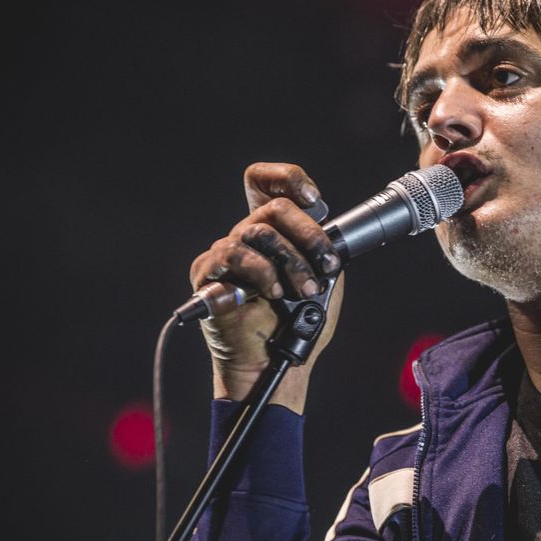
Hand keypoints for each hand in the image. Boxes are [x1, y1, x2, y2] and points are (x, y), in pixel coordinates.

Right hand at [188, 162, 345, 412]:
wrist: (276, 360)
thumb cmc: (299, 321)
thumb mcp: (326, 278)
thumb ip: (325, 247)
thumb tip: (333, 231)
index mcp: (274, 231)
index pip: (265, 183)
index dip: (288, 179)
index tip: (313, 198)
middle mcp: (247, 235)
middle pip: (274, 207)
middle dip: (310, 235)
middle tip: (327, 265)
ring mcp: (226, 252)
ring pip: (260, 232)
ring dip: (293, 261)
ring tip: (304, 289)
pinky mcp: (207, 272)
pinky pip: (235, 255)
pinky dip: (262, 273)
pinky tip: (273, 293)